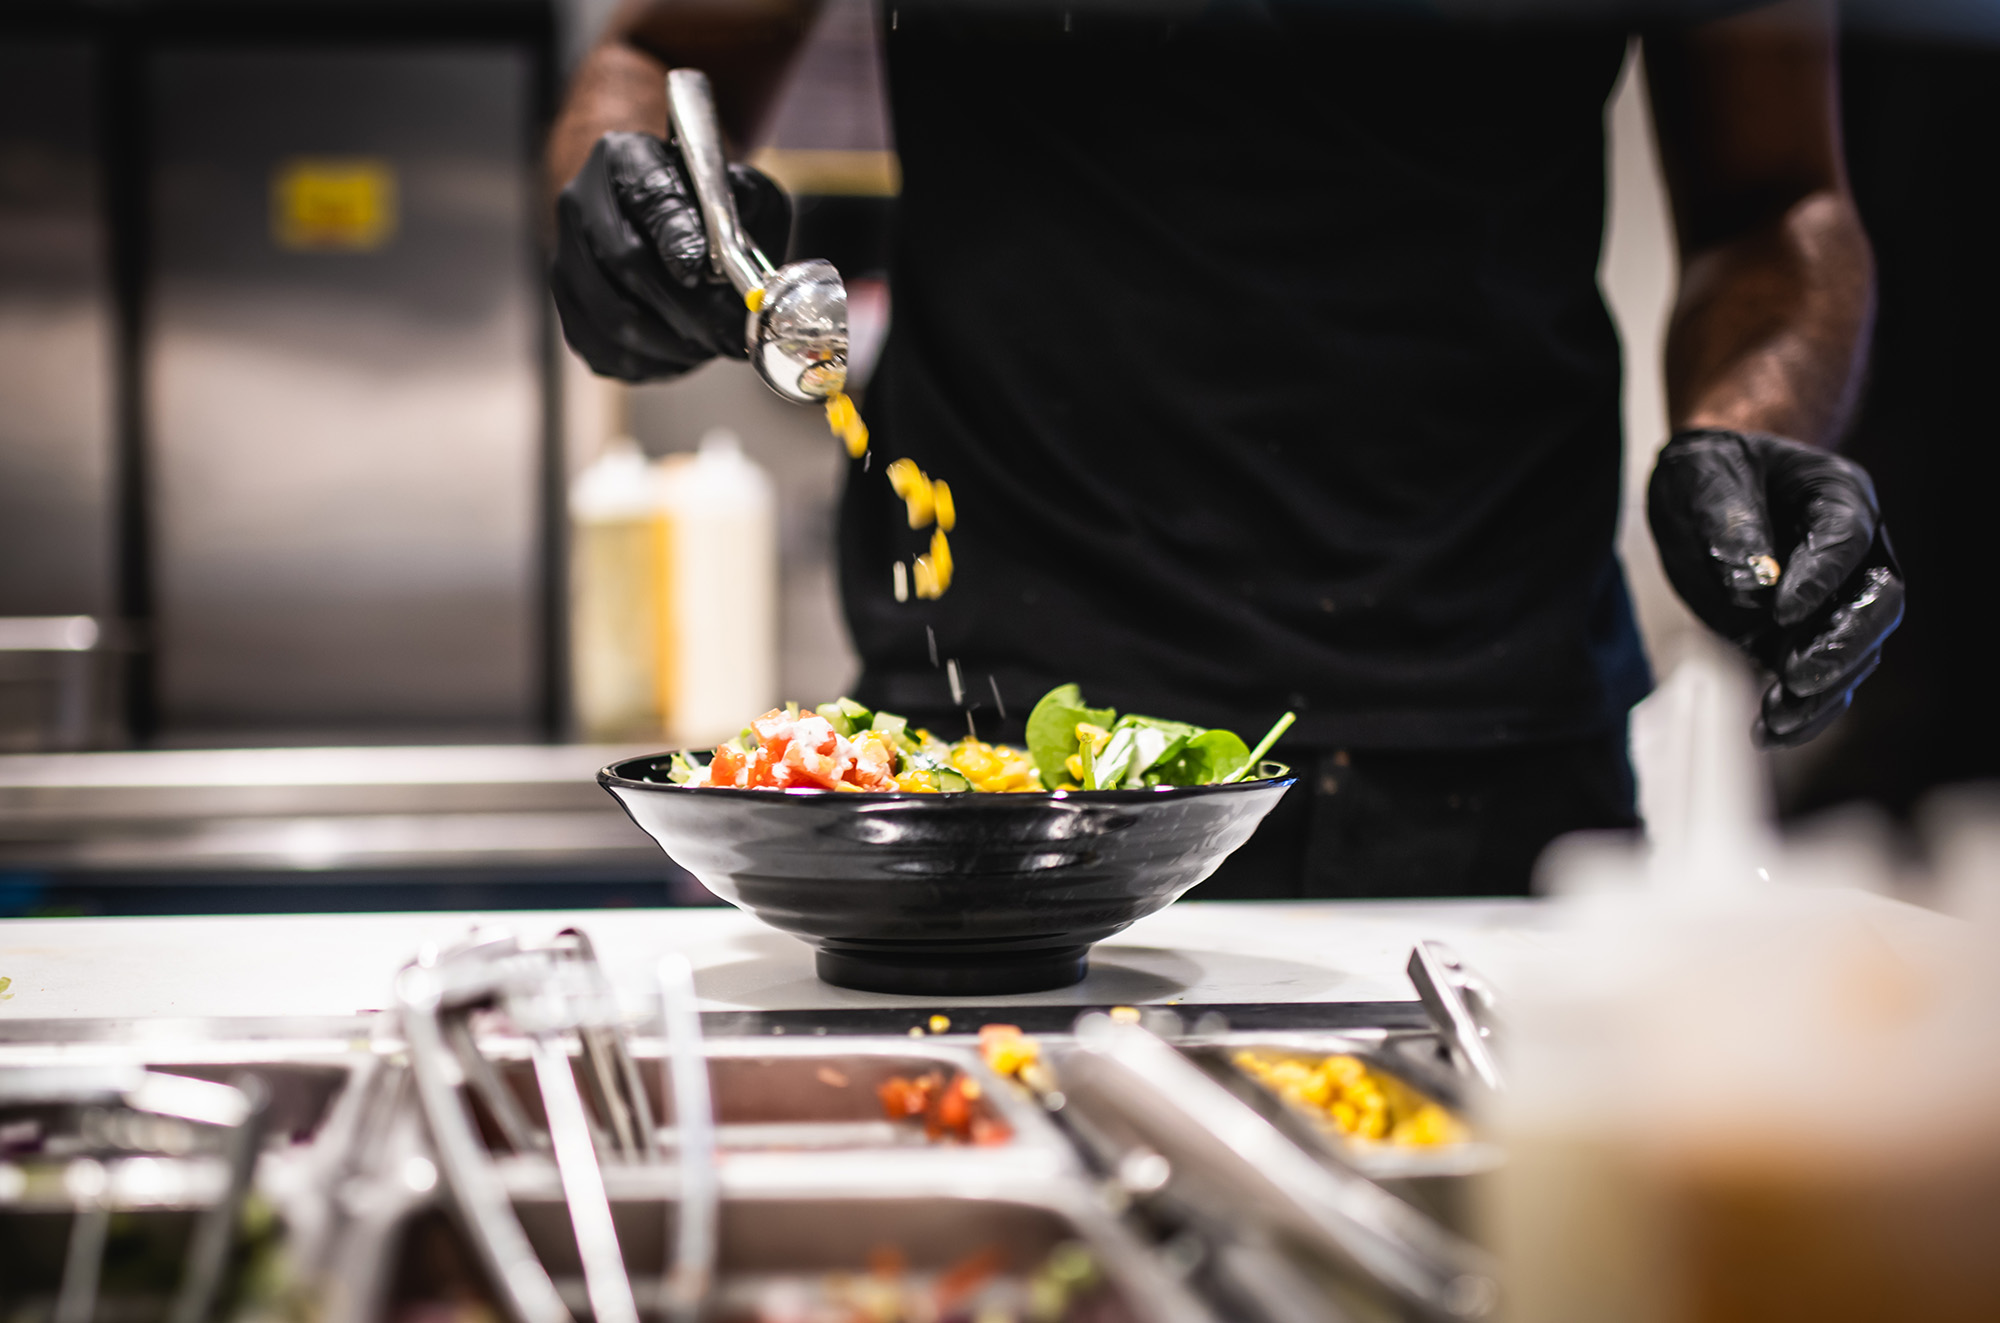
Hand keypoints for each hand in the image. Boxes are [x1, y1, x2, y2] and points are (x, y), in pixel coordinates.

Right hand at [551, 131, 791, 381]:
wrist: (661, 216)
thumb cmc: (706, 205)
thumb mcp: (738, 187)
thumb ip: (744, 215)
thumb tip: (740, 274)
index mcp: (625, 159)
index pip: (650, 198)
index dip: (679, 241)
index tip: (707, 274)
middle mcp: (581, 204)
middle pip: (625, 265)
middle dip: (688, 311)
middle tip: (731, 337)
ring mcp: (566, 259)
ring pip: (611, 318)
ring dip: (671, 344)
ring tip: (713, 347)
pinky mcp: (569, 309)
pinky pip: (604, 351)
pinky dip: (650, 363)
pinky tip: (683, 354)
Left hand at [1648, 428, 1904, 747]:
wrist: (1700, 490)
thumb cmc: (1711, 470)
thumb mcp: (1704, 477)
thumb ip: (1729, 522)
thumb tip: (1750, 583)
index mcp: (1839, 499)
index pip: (1847, 542)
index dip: (1822, 579)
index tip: (1782, 610)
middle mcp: (1851, 555)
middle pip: (1875, 606)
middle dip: (1841, 646)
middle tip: (1797, 674)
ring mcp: (1831, 600)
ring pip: (1853, 653)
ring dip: (1822, 691)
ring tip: (1777, 715)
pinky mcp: (1800, 636)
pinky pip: (1819, 679)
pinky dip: (1801, 710)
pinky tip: (1769, 731)